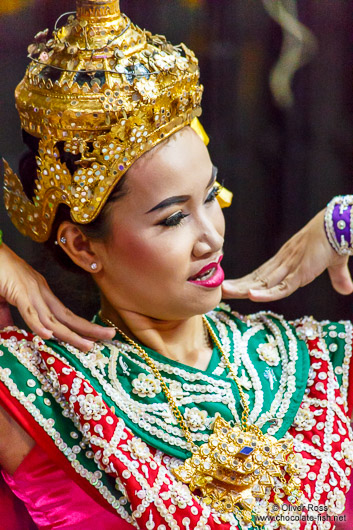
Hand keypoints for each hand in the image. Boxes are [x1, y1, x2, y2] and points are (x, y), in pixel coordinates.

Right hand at [0, 243, 114, 349]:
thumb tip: (6, 329)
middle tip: (111, 337)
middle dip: (90, 329)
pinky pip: (30, 311)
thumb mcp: (4, 297)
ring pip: (54, 319)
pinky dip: (38, 325)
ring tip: (88, 346)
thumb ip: (6, 314)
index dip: (81, 327)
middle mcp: (41, 293)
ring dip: (71, 334)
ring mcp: (31, 292)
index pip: (65, 315)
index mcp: (40, 294)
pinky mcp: (18, 292)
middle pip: (68, 317)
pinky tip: (49, 336)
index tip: (95, 337)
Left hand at [222, 210, 352, 301]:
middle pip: (256, 279)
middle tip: (218, 291)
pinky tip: (251, 296)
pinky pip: (281, 287)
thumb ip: (337, 277)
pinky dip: (266, 292)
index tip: (232, 288)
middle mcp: (284, 264)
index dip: (247, 283)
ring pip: (262, 283)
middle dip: (238, 286)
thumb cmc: (336, 241)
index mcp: (288, 261)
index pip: (262, 275)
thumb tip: (347, 290)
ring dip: (243, 288)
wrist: (340, 226)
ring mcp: (290, 268)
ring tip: (225, 292)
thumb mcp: (333, 264)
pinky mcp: (300, 273)